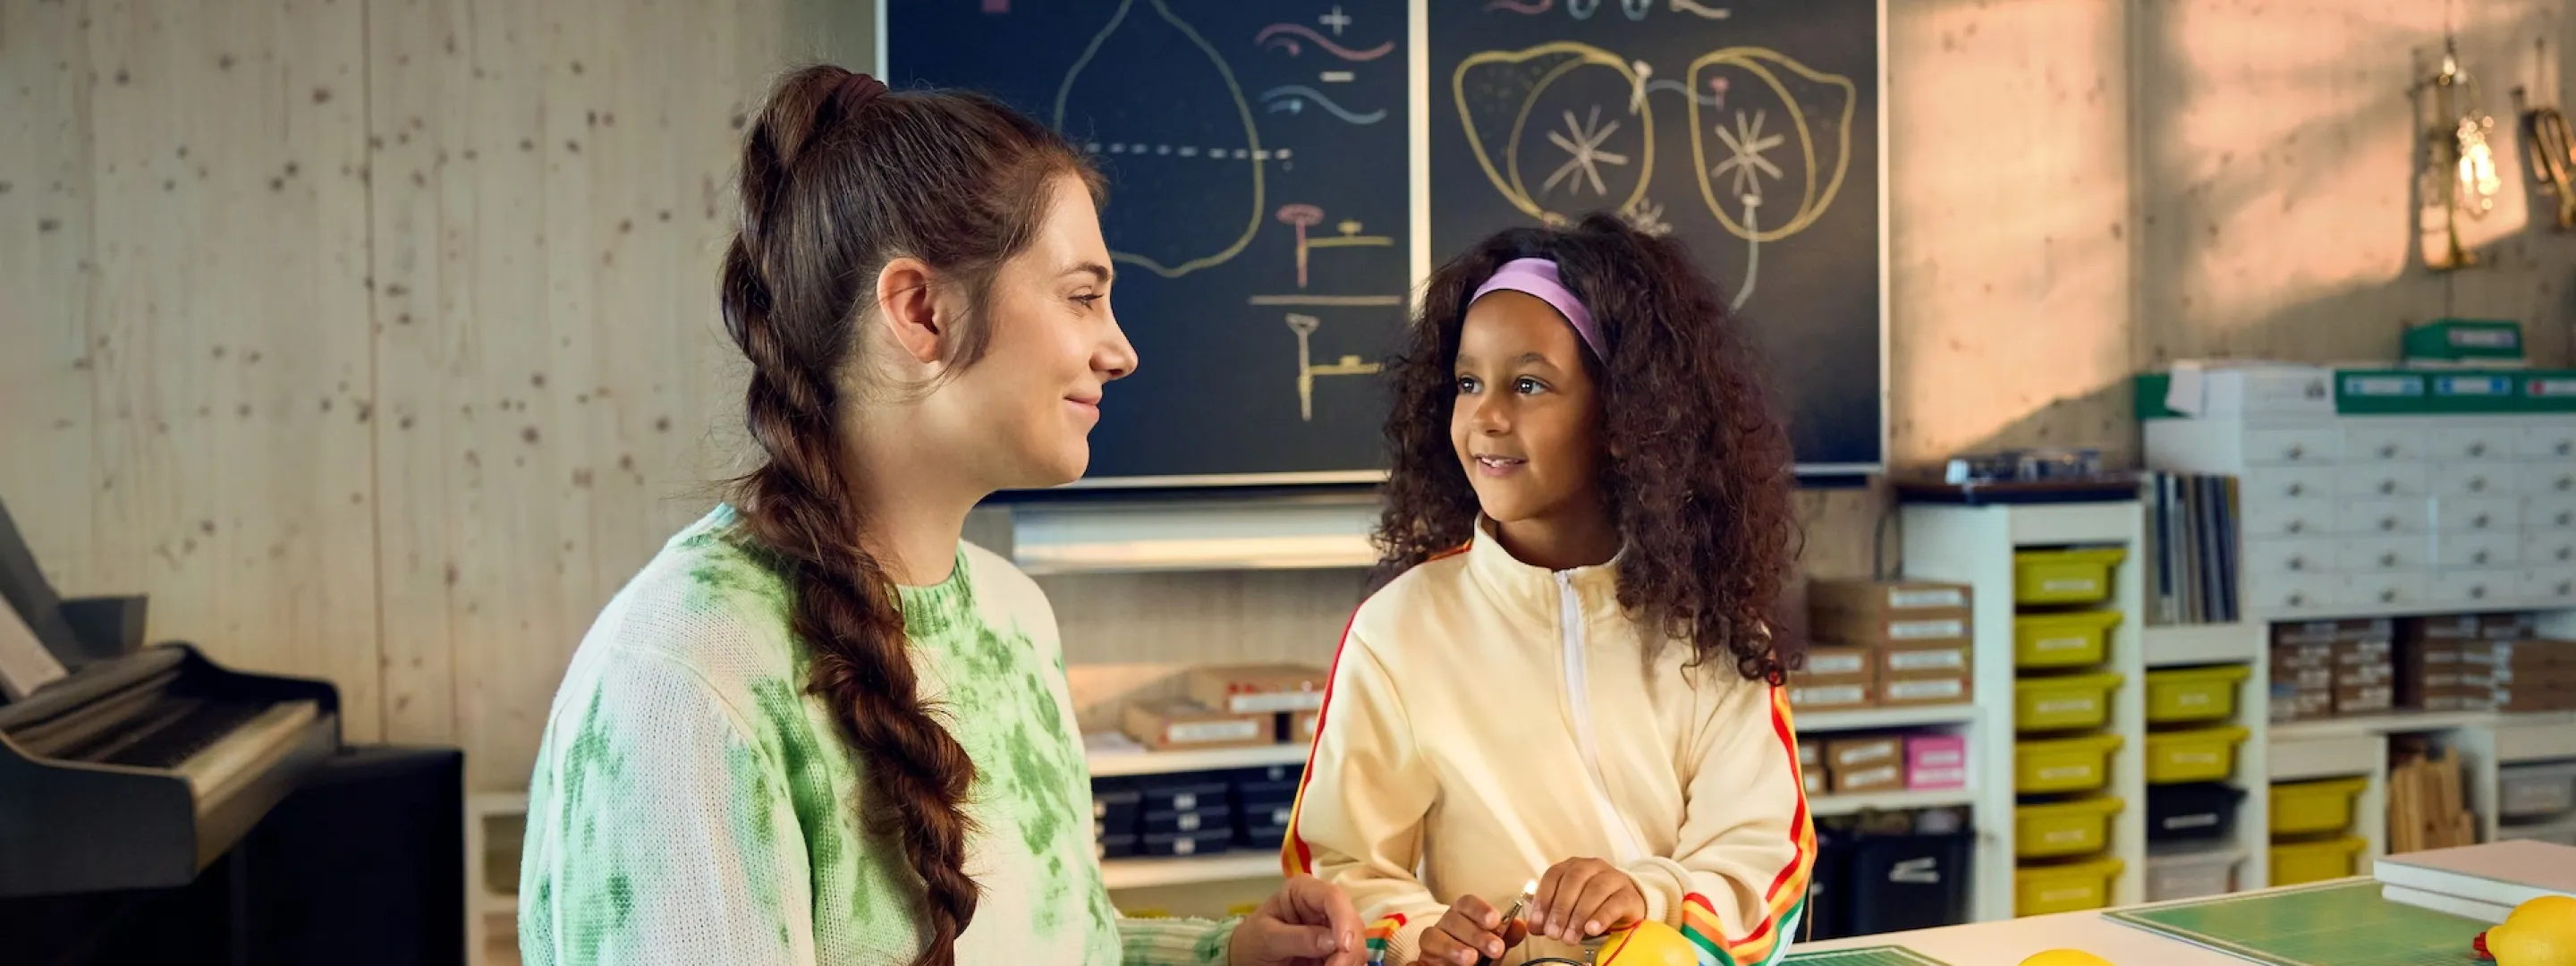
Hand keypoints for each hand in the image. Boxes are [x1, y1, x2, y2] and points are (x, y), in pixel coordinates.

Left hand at [1230, 873, 1363, 965]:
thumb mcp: (1266, 938)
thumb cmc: (1251, 941)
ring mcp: (1333, 930)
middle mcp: (1324, 907)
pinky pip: (1353, 960)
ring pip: (1357, 944)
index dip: (1344, 919)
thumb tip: (1332, 941)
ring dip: (1348, 962)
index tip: (1343, 947)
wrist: (1247, 959)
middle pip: (1352, 922)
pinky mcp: (1336, 951)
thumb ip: (1297, 938)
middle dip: (1348, 949)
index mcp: (1304, 891)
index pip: (1333, 896)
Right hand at [1414, 893, 1527, 964]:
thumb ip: (1506, 936)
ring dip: (1452, 947)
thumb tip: (1520, 926)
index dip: (1480, 909)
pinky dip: (1417, 963)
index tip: (1495, 920)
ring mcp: (1430, 942)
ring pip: (1432, 936)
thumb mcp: (1494, 945)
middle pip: (1453, 920)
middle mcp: (1444, 924)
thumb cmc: (1477, 952)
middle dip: (1475, 934)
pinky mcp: (1421, 959)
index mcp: (1462, 914)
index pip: (1467, 903)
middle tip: (1495, 948)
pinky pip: (1415, 959)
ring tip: (1471, 959)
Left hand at [1530, 857, 1644, 944]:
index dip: (1544, 899)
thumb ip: (1550, 915)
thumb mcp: (1569, 908)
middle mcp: (1592, 866)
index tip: (1537, 922)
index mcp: (1573, 866)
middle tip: (1553, 934)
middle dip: (1560, 909)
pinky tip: (1591, 930)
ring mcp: (1613, 878)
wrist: (1626, 905)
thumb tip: (1533, 927)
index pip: (1554, 875)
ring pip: (1594, 890)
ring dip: (1579, 915)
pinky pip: (1615, 903)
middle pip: (1573, 881)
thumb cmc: (1592, 904)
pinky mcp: (1629, 894)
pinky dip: (1601, 917)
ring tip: (1570, 937)